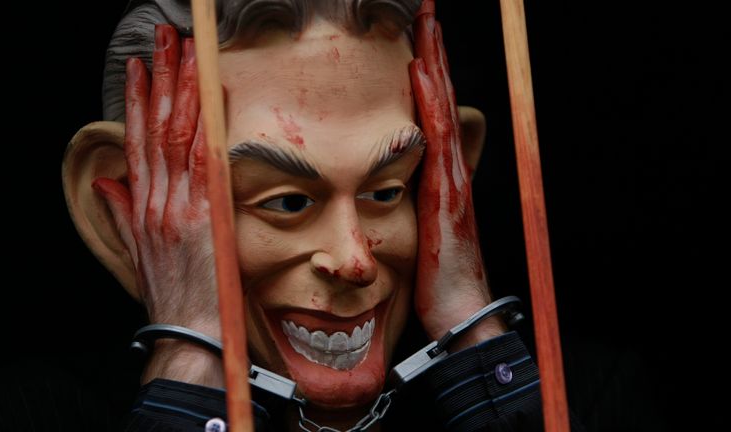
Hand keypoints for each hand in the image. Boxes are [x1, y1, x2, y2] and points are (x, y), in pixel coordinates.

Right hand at [92, 25, 222, 383]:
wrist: (187, 331)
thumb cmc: (169, 296)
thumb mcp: (139, 253)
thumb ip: (124, 214)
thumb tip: (111, 185)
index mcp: (142, 207)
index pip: (138, 142)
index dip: (138, 102)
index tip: (140, 68)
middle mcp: (156, 201)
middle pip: (157, 129)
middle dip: (161, 80)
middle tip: (164, 41)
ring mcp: (179, 207)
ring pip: (178, 137)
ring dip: (183, 92)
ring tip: (185, 55)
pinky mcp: (204, 217)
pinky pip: (205, 162)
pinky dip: (206, 128)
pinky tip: (209, 99)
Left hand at [410, 7, 505, 348]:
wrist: (459, 309)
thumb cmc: (439, 274)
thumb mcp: (425, 227)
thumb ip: (420, 198)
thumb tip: (407, 178)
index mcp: (443, 174)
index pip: (436, 113)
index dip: (430, 74)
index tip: (419, 39)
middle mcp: (452, 168)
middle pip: (444, 100)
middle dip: (435, 54)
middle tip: (427, 13)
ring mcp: (453, 177)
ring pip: (444, 110)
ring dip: (436, 65)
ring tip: (427, 26)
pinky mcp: (448, 192)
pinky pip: (438, 139)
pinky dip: (431, 103)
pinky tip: (421, 74)